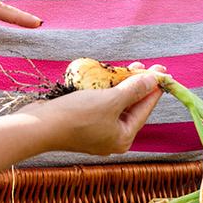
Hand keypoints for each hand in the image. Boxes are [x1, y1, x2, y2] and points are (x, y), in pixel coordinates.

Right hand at [36, 71, 164, 155]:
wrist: (39, 126)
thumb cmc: (78, 116)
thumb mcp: (111, 100)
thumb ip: (134, 89)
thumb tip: (154, 80)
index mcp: (123, 137)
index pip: (144, 108)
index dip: (154, 87)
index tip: (163, 71)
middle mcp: (112, 136)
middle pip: (131, 106)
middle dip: (137, 84)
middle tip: (144, 65)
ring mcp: (96, 130)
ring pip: (115, 103)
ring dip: (121, 84)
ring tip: (129, 66)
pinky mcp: (82, 122)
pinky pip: (100, 103)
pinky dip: (105, 90)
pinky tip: (108, 76)